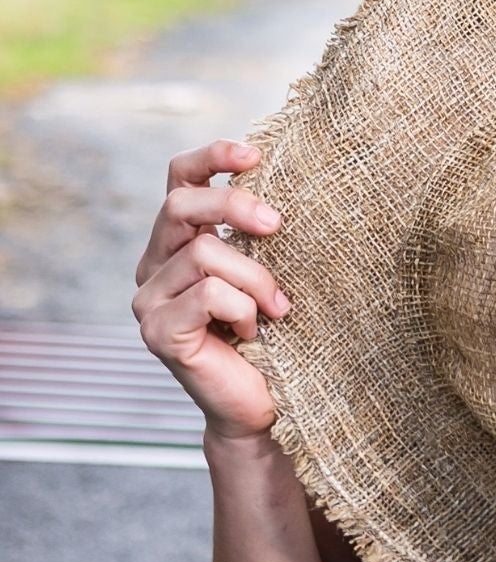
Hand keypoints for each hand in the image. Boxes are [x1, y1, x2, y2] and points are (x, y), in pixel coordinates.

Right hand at [131, 138, 289, 440]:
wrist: (259, 405)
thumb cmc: (270, 335)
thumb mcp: (264, 269)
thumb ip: (255, 233)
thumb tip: (280, 189)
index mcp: (178, 243)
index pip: (179, 179)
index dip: (211, 157)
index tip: (253, 155)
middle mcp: (154, 267)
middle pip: (181, 204)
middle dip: (233, 204)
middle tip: (277, 224)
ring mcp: (150, 300)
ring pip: (205, 252)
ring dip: (255, 278)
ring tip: (276, 308)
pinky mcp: (158, 332)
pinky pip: (208, 294)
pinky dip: (243, 309)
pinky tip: (253, 333)